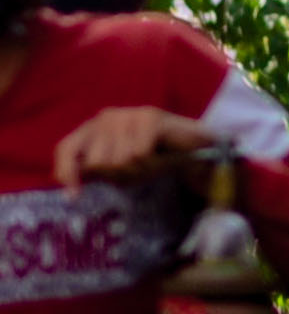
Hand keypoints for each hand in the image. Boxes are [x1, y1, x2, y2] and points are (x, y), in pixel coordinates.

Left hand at [49, 109, 213, 189]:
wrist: (197, 148)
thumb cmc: (155, 158)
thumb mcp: (119, 169)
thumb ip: (95, 174)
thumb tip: (70, 194)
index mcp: (93, 127)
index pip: (66, 149)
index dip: (67, 173)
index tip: (75, 198)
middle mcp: (106, 117)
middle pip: (96, 161)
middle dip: (117, 176)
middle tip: (136, 173)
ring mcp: (128, 115)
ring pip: (119, 160)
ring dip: (138, 171)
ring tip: (151, 165)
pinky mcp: (150, 118)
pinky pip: (138, 154)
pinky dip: (151, 163)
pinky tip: (160, 158)